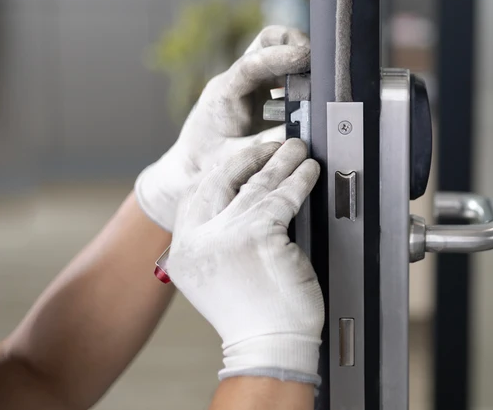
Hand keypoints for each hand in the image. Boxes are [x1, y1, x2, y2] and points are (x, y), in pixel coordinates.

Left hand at [135, 25, 310, 230]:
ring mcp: (248, 84)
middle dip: (294, 44)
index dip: (280, 57)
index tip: (307, 56)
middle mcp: (236, 81)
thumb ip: (265, 146)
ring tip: (321, 85)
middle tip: (319, 63)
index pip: (252, 64)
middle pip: (267, 43)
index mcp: (224, 94)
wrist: (188, 168)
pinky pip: (283, 75)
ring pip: (277, 54)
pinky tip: (312, 100)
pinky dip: (301, 80)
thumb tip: (300, 136)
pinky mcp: (259, 92)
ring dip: (300, 63)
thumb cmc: (204, 164)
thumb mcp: (233, 159)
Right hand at [167, 139, 323, 383]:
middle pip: (221, 180)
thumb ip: (216, 243)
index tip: (243, 161)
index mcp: (183, 252)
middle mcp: (199, 241)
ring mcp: (227, 235)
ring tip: (297, 150)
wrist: (270, 345)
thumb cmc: (253, 315)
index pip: (196, 195)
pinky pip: (284, 197)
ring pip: (257, 185)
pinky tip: (309, 172)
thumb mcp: (215, 278)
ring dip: (281, 161)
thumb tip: (240, 202)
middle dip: (249, 158)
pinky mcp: (259, 234)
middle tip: (271, 147)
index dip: (222, 171)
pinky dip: (300, 180)